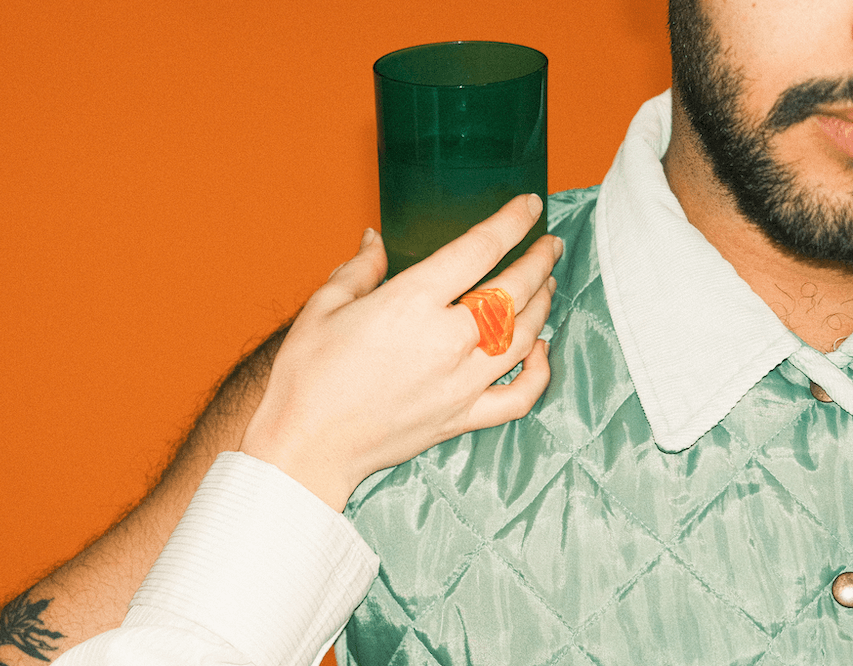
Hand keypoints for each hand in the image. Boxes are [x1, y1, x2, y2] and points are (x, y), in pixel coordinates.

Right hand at [240, 194, 560, 510]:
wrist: (307, 446)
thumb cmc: (307, 377)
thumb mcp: (323, 307)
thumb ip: (359, 269)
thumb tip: (375, 240)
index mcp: (411, 304)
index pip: (479, 250)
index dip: (512, 222)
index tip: (530, 205)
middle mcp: (446, 341)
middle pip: (514, 290)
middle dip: (539, 260)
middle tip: (549, 243)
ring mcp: (460, 383)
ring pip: (525, 336)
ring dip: (543, 304)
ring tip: (546, 283)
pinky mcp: (462, 418)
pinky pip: (520, 396)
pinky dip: (539, 371)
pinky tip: (540, 349)